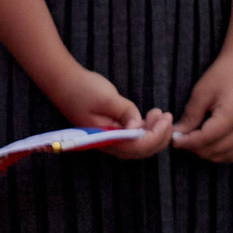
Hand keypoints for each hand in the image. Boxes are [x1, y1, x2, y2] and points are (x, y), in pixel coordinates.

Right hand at [53, 65, 173, 155]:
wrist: (64, 82)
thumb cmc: (83, 88)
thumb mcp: (107, 98)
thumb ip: (125, 112)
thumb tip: (139, 128)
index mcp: (104, 138)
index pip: (137, 147)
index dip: (155, 136)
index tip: (165, 119)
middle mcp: (108, 143)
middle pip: (141, 150)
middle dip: (159, 136)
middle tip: (167, 116)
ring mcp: (110, 138)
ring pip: (139, 144)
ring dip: (155, 132)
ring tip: (160, 113)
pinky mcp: (113, 131)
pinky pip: (134, 136)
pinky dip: (147, 129)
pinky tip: (152, 115)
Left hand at [173, 39, 232, 163]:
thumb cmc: (224, 73)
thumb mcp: (201, 93)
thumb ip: (190, 117)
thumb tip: (177, 135)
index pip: (206, 139)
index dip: (187, 142)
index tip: (175, 140)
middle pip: (217, 150)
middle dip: (197, 149)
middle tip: (184, 140)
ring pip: (229, 156)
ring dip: (211, 154)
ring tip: (198, 143)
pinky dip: (227, 154)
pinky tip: (215, 146)